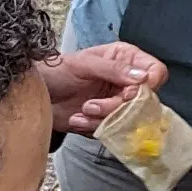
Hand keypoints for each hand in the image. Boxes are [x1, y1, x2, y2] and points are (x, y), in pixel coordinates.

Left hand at [35, 41, 163, 135]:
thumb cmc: (56, 71)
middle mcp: (126, 81)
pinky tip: (78, 119)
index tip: (129, 93)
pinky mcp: (108, 121)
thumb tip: (143, 78)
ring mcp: (118, 102)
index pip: (155, 72)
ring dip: (102, 118)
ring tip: (82, 110)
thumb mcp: (84, 64)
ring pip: (130, 119)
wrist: (36, 94)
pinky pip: (113, 131)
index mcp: (126, 59)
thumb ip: (114, 69)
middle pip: (144, 101)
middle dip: (116, 106)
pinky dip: (93, 127)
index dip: (149, 85)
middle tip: (91, 104)